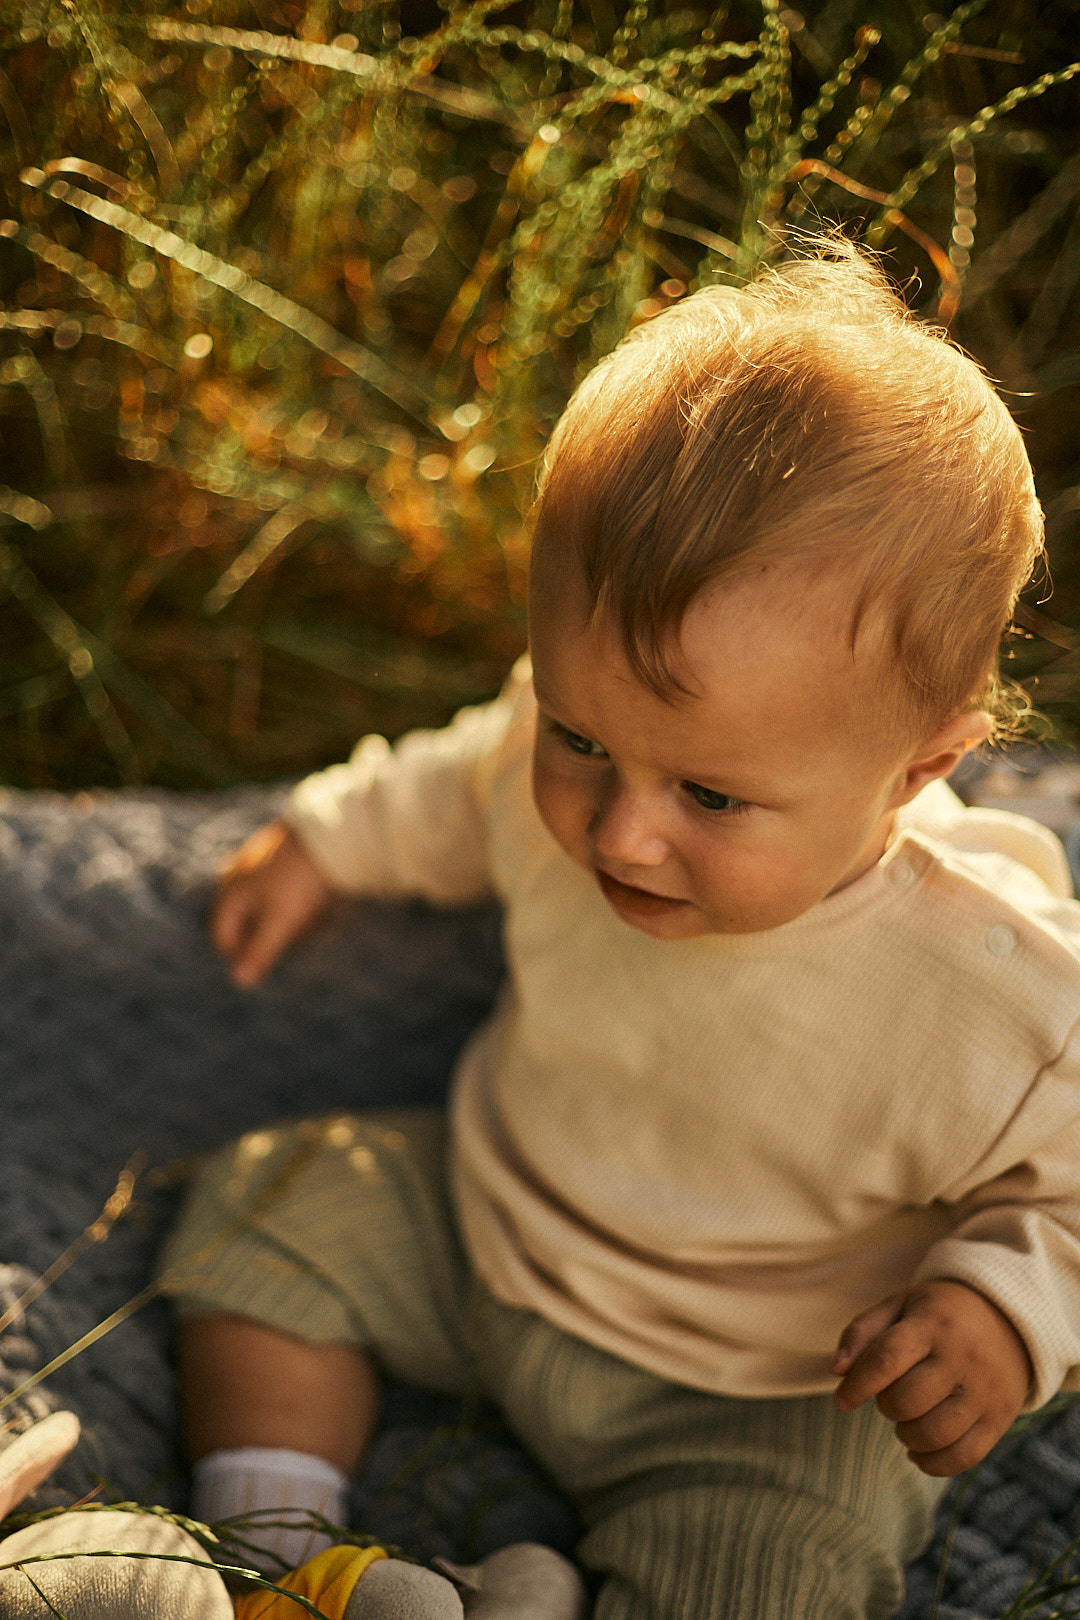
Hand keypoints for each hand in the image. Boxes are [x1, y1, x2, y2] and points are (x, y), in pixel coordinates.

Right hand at [212, 820, 334, 986]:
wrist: (328, 834)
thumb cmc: (299, 880)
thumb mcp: (280, 921)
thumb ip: (260, 951)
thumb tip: (240, 982)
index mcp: (230, 891)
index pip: (222, 937)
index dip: (243, 956)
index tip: (269, 964)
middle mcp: (235, 875)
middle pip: (245, 922)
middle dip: (268, 935)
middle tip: (297, 937)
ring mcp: (255, 862)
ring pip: (264, 907)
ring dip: (285, 920)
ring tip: (312, 919)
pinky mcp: (278, 855)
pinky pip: (280, 890)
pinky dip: (295, 902)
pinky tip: (316, 902)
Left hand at [832, 1279, 1031, 1475]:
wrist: (1009, 1319)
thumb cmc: (939, 1315)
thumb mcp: (899, 1306)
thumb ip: (862, 1333)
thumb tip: (837, 1371)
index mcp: (932, 1324)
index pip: (887, 1359)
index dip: (858, 1385)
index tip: (842, 1401)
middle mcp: (962, 1357)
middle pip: (908, 1401)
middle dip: (886, 1406)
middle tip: (891, 1397)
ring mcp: (984, 1391)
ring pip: (934, 1434)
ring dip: (907, 1436)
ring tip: (907, 1421)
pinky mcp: (1000, 1419)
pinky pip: (963, 1457)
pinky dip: (933, 1463)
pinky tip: (920, 1451)